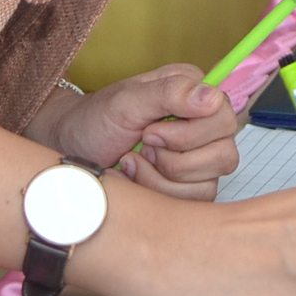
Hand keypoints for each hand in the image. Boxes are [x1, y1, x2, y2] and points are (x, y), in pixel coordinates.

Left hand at [30, 66, 240, 198]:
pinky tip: (134, 177)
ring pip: (208, 185)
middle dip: (174, 159)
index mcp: (194, 94)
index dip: (189, 133)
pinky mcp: (186, 187)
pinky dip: (157, 192)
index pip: (225, 117)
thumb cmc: (94, 120)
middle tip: (142, 145)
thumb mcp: (126, 100)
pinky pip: (192, 202)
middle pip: (224, 155)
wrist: (70, 150)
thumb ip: (170, 93)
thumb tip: (212, 97)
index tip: (149, 131)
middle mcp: (202, 127)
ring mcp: (197, 160)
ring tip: (132, 162)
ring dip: (161, 178)